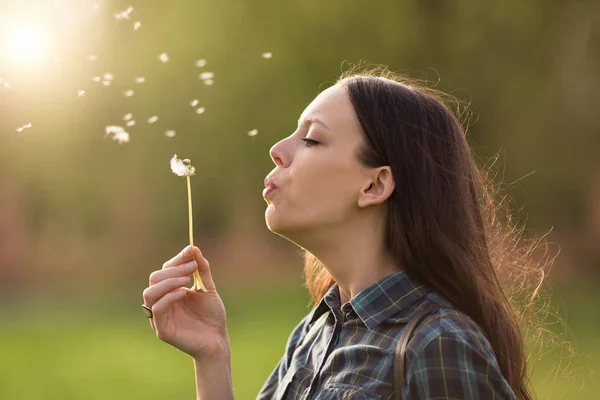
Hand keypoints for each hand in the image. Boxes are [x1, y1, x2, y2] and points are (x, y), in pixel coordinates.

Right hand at [143, 245, 228, 360]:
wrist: (218, 340)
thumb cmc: (212, 316)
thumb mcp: (208, 289)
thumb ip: (201, 270)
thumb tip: (194, 248)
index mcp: (170, 291)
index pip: (166, 270)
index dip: (177, 259)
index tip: (191, 251)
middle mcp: (162, 302)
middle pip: (154, 278)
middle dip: (173, 269)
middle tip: (191, 268)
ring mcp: (159, 316)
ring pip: (149, 292)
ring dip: (167, 282)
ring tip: (186, 280)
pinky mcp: (162, 330)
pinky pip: (156, 309)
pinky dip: (168, 297)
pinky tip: (183, 293)